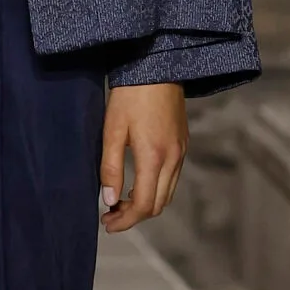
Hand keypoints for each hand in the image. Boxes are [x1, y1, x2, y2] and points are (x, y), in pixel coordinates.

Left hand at [99, 82, 187, 231]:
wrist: (157, 66)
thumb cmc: (130, 95)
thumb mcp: (112, 130)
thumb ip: (110, 168)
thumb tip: (109, 200)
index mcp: (155, 157)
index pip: (144, 205)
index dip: (125, 221)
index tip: (107, 223)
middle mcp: (173, 158)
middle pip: (158, 205)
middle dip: (134, 216)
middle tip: (109, 216)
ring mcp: (181, 151)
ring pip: (167, 193)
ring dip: (145, 204)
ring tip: (119, 202)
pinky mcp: (183, 144)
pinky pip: (172, 178)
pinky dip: (155, 189)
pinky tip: (137, 183)